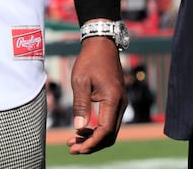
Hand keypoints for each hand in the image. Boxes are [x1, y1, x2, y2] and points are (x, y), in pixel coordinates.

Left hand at [68, 37, 124, 153]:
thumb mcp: (80, 81)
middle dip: (92, 145)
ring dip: (94, 138)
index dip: (91, 143)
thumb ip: (80, 105)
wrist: (101, 44)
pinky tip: (83, 129)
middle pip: (110, 135)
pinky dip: (97, 129)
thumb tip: (79, 128)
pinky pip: (110, 121)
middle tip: (72, 147)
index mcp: (113, 99)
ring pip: (111, 130)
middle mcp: (121, 103)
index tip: (76, 148)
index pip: (105, 130)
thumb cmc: (89, 60)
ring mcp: (121, 102)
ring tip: (74, 140)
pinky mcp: (117, 100)